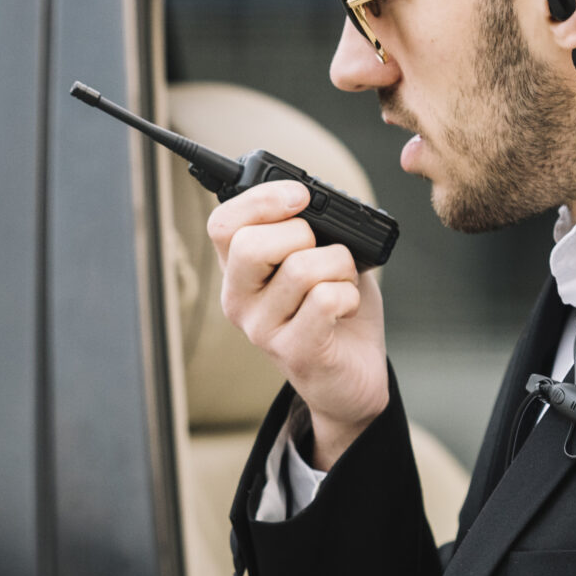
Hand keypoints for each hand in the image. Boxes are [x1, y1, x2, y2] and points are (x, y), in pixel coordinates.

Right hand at [209, 179, 386, 467]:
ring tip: (341, 283)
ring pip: (300, 268)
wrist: (353, 378)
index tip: (300, 196)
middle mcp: (239, 301)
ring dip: (339, 266)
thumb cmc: (335, 313)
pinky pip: (325, 299)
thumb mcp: (317, 259)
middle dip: (302, 233)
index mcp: (239, 272)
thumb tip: (315, 200)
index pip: (222, 224)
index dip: (261, 200)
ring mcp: (262, 330)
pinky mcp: (294, 353)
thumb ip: (310, 229)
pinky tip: (346, 307)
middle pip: (249, 244)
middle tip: (321, 251)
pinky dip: (349, 294)